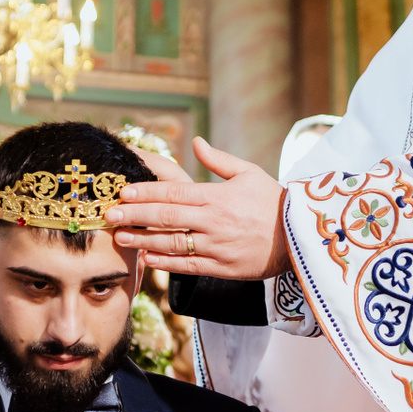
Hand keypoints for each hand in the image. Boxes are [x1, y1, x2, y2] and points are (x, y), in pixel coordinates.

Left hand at [105, 137, 289, 279]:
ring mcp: (218, 246)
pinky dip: (166, 263)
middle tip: (110, 214)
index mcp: (218, 196)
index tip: (124, 192)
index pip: (174, 194)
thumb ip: (219, 160)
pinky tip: (147, 258)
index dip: (146, 193)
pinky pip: (189, 266)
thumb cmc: (273, 201)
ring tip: (121, 237)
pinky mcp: (223, 268)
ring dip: (144, 240)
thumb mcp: (249, 173)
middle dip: (135, 215)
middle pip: (167, 218)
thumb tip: (196, 143)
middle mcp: (215, 221)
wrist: (302, 237)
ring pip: (173, 243)